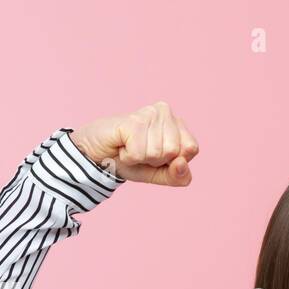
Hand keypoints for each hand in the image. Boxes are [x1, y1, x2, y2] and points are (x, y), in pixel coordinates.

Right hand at [69, 101, 198, 186]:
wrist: (97, 155)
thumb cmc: (130, 161)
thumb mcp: (159, 175)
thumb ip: (178, 176)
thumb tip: (182, 162)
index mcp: (177, 122)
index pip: (191, 149)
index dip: (173, 161)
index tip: (157, 155)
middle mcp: (165, 112)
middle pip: (175, 152)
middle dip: (156, 160)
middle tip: (140, 151)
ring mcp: (149, 113)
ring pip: (158, 153)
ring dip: (140, 158)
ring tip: (130, 147)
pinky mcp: (133, 120)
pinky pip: (140, 153)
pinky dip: (129, 157)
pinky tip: (122, 145)